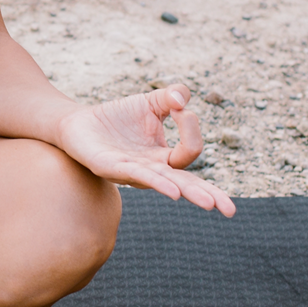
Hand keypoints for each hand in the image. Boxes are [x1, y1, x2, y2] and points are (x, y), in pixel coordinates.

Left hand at [56, 85, 235, 216]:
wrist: (77, 123)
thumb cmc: (116, 118)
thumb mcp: (149, 102)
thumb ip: (172, 96)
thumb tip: (183, 99)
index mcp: (163, 158)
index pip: (189, 151)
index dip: (190, 127)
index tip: (179, 107)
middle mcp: (151, 170)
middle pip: (186, 184)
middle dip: (209, 195)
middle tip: (230, 209)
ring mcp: (131, 171)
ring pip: (164, 183)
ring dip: (187, 192)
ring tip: (209, 203)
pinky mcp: (109, 166)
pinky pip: (135, 175)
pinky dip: (155, 182)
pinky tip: (172, 190)